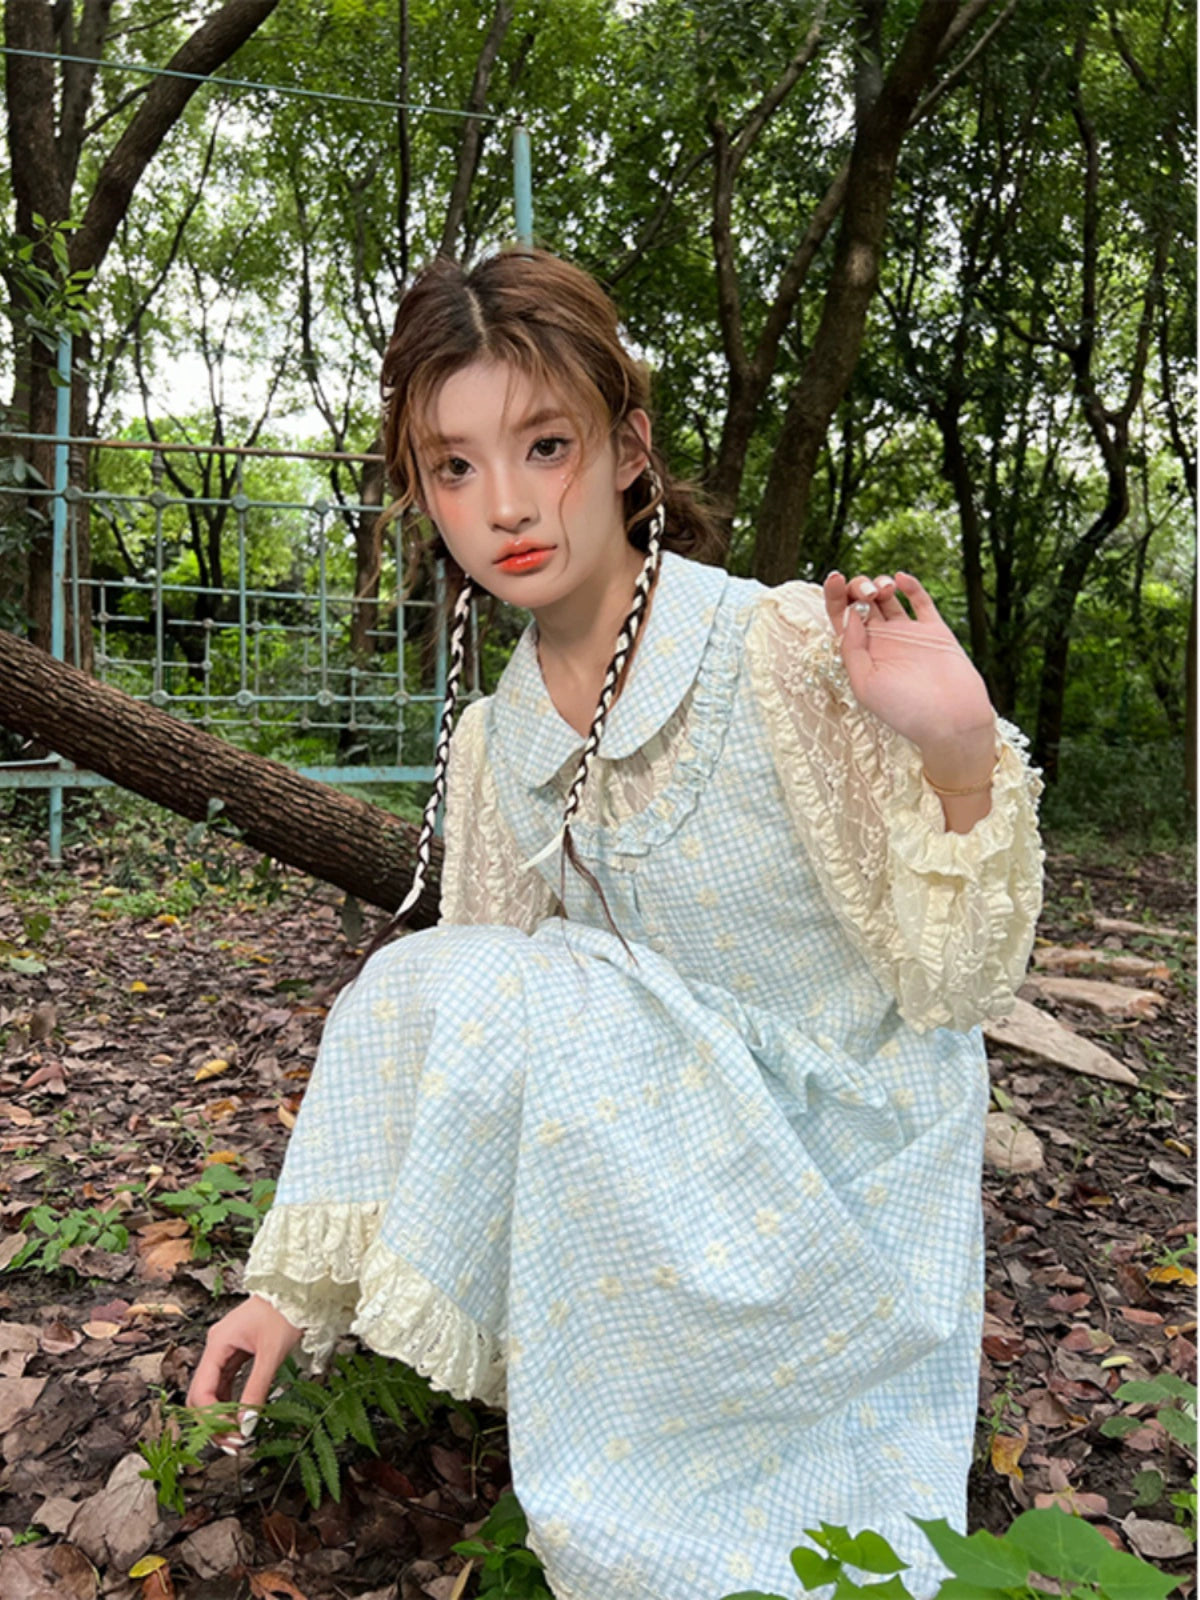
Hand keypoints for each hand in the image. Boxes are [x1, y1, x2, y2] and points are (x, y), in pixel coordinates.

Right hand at [186, 1293, 302, 1446]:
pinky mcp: (237, 1353)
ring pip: (213, 1391)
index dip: (212, 1418)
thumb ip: (257, 1389)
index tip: (233, 1436)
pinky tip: (242, 1417)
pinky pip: (227, 1383)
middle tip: (233, 1444)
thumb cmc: (285, 1312)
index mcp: (217, 1343)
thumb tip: (246, 1425)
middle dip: (213, 1421)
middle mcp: (216, 1347)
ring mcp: (225, 1350)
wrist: (297, 1287)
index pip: (202, 1391)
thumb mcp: (272, 1354)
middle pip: (201, 1394)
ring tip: (239, 1436)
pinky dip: (231, 1402)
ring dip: (222, 1415)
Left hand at [821, 570, 994, 759]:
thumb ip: (852, 649)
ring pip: (887, 598)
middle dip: (859, 587)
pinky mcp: (934, 631)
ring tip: (884, 588)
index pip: (840, 618)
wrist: (951, 722)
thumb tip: (847, 614)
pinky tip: (901, 579)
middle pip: (861, 602)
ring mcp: (908, 635)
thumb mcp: (866, 684)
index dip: (835, 595)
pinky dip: (911, 586)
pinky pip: (921, 602)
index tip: (835, 577)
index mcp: (861, 655)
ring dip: (881, 583)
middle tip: (868, 592)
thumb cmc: (905, 712)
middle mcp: (882, 642)